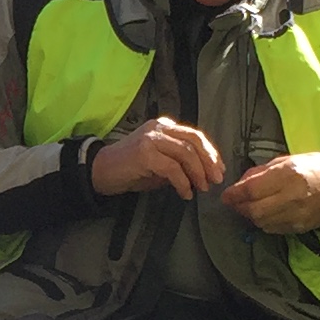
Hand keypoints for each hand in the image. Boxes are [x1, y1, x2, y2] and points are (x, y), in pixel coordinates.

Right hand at [89, 117, 222, 198]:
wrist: (99, 171)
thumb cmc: (129, 169)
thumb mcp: (158, 163)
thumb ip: (177, 162)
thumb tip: (201, 174)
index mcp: (164, 127)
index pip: (194, 135)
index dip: (210, 152)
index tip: (219, 169)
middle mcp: (159, 128)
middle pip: (194, 141)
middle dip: (209, 162)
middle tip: (216, 179)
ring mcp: (151, 139)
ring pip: (186, 153)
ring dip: (198, 173)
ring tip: (202, 188)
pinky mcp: (145, 153)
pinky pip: (172, 168)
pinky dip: (183, 182)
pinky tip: (185, 193)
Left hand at [218, 151, 319, 235]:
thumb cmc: (315, 167)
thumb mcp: (287, 160)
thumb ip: (262, 172)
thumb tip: (240, 183)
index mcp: (288, 174)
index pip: (252, 189)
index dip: (234, 194)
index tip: (226, 195)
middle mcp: (292, 196)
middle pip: (254, 210)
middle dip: (240, 207)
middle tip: (236, 202)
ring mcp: (297, 215)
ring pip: (262, 222)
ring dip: (251, 216)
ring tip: (250, 207)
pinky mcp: (300, 227)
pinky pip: (273, 229)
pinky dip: (264, 222)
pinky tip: (266, 213)